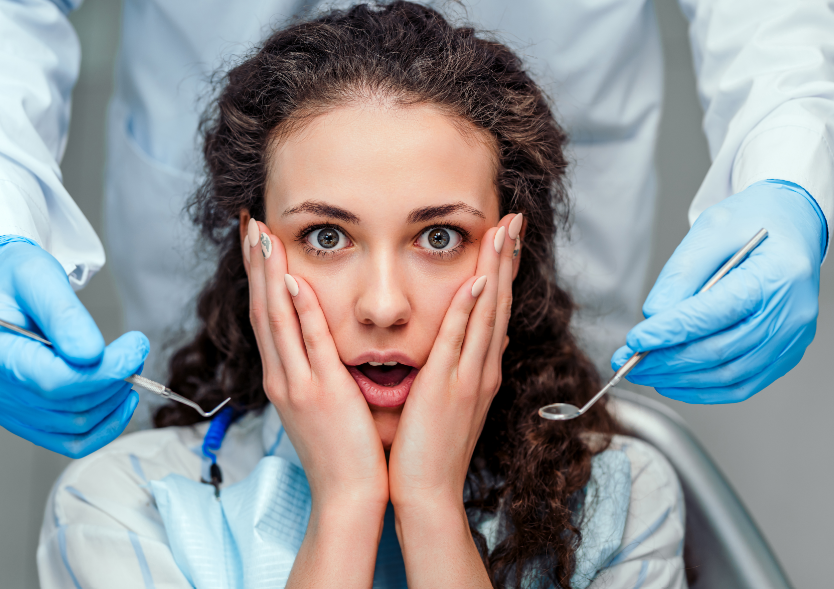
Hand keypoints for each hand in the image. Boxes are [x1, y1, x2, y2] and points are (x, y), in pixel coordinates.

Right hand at [0, 238, 147, 457]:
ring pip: (76, 426)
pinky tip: (122, 401)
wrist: (2, 287)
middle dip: (115, 380)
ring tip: (128, 368)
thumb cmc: (16, 278)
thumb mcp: (38, 277)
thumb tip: (91, 354)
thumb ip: (65, 315)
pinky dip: (104, 426)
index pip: (56, 381)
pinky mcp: (26, 418)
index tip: (136, 347)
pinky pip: (70, 441)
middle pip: (70, 406)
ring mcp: (8, 409)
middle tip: (135, 352)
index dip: (106, 371)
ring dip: (114, 401)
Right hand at [243, 219, 387, 510]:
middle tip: (250, 223)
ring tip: (262, 236)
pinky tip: (293, 282)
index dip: (259, 278)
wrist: (346, 495)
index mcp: (284, 379)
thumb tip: (319, 343)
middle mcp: (282, 377)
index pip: (266, 317)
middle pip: (262, 310)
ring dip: (268, 276)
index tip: (257, 242)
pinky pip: (308, 345)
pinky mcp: (322, 393)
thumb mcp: (321, 406)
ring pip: (276, 320)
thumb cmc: (342, 452)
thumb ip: (317, 371)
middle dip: (255, 265)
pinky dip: (298, 312)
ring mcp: (298, 385)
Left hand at [387, 215, 517, 588]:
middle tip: (515, 219)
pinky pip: (460, 340)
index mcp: (482, 370)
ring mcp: (469, 376)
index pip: (495, 310)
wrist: (429, 491)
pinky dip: (470, 309)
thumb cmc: (434, 449)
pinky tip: (477, 281)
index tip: (506, 238)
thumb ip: (472, 368)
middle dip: (508, 258)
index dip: (503, 271)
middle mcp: (483, 368)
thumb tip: (492, 340)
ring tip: (504, 232)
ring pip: (487, 313)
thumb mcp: (459, 403)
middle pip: (499, 302)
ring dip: (496, 270)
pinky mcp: (448, 386)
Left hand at [612, 180, 825, 402]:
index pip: (715, 314)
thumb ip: (681, 274)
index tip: (635, 340)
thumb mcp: (711, 230)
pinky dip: (704, 389)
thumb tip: (655, 316)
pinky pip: (742, 385)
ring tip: (643, 371)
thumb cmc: (754, 221)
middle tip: (629, 362)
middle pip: (720, 351)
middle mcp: (791, 313)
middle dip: (666, 360)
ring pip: (729, 375)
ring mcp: (791, 338)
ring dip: (680, 379)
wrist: (791, 225)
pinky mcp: (785, 354)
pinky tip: (673, 381)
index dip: (670, 332)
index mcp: (776, 275)